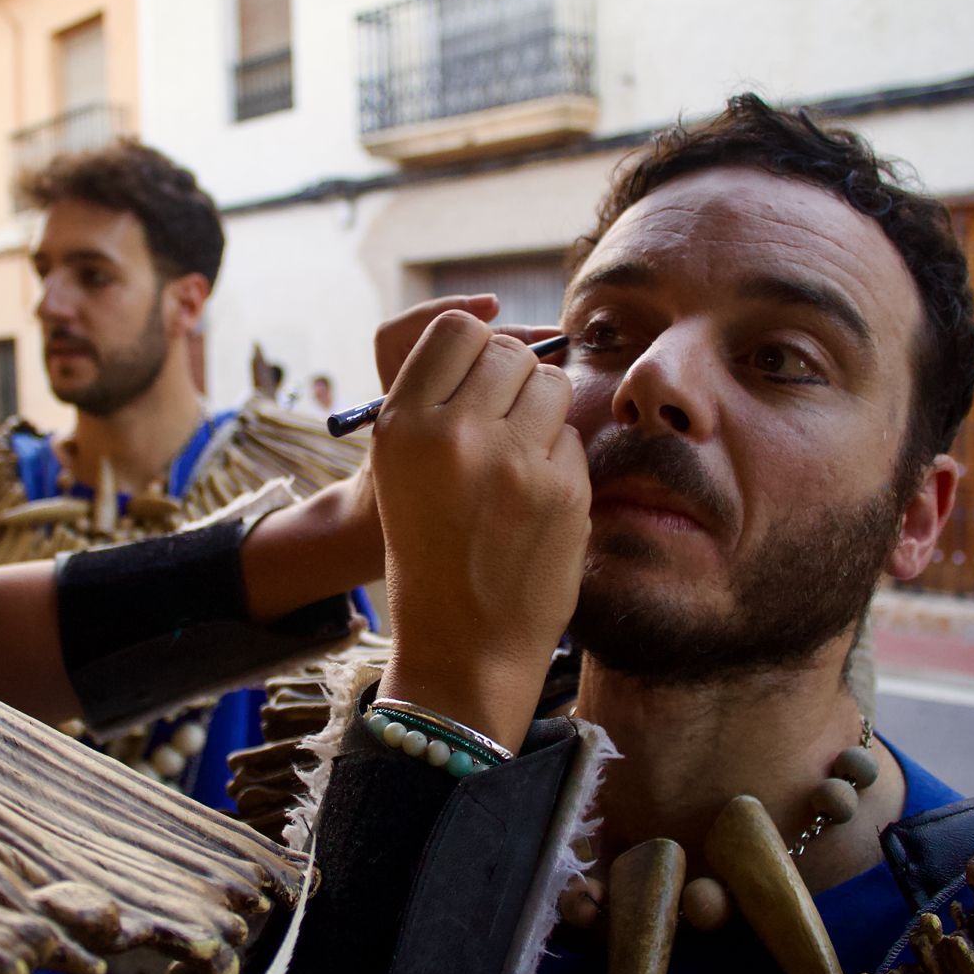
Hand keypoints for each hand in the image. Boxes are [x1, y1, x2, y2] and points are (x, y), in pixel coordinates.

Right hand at [371, 311, 589, 749]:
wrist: (464, 646)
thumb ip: (436, 403)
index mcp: (402, 425)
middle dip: (515, 378)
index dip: (476, 346)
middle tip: (506, 423)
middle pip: (509, 351)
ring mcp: (511, 461)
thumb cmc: (430, 552)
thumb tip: (496, 332)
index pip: (455, 328)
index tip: (481, 378)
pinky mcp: (561, 489)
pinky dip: (560, 458)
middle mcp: (453, 434)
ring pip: (551, 385)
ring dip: (544, 411)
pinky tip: (538, 498)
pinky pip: (572, 437)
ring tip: (522, 457)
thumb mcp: (402, 472)